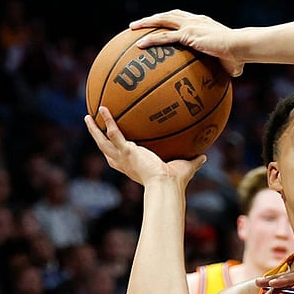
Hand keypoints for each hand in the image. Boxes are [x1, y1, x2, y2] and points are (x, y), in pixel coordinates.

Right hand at [84, 106, 204, 187]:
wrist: (168, 185)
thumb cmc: (176, 182)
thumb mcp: (186, 167)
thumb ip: (194, 161)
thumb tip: (205, 156)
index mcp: (133, 167)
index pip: (119, 158)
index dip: (114, 151)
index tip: (112, 143)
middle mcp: (124, 163)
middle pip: (105, 149)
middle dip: (97, 137)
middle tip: (92, 125)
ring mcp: (123, 157)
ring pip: (102, 141)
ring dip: (94, 129)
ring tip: (88, 116)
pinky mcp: (127, 151)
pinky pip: (114, 133)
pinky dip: (108, 120)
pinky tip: (103, 108)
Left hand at [129, 10, 243, 76]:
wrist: (241, 47)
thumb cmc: (239, 56)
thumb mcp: (229, 63)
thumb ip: (222, 68)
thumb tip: (225, 83)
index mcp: (203, 23)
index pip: (183, 17)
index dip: (170, 19)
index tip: (160, 23)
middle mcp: (195, 20)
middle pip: (169, 15)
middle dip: (153, 18)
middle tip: (139, 24)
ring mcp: (190, 26)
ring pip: (163, 20)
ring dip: (146, 23)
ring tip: (132, 28)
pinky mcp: (188, 35)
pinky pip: (165, 37)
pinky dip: (151, 40)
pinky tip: (139, 45)